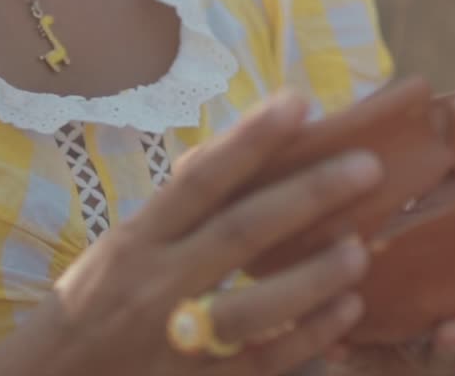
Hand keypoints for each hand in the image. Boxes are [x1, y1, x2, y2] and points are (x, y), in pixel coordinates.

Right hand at [0, 92, 382, 375]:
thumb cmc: (88, 310)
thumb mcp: (119, 251)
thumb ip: (176, 214)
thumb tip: (240, 154)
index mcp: (134, 241)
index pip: (200, 179)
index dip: (251, 140)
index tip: (299, 104)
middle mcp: (153, 284)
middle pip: (239, 233)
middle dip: (307, 197)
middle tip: (366, 167)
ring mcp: (173, 339)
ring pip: (253, 307)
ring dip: (312, 277)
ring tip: (358, 250)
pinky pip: (261, 362)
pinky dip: (306, 337)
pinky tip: (345, 312)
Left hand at [327, 167, 454, 375]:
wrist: (332, 286)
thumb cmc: (389, 222)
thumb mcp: (402, 186)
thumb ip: (416, 157)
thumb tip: (419, 92)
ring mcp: (435, 344)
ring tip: (451, 329)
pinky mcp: (388, 362)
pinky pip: (379, 367)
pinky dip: (361, 357)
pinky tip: (338, 345)